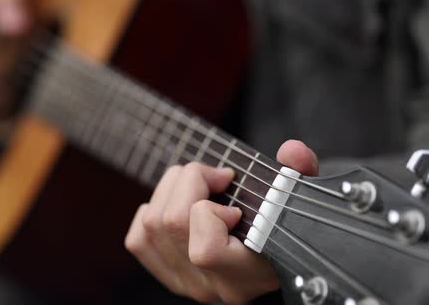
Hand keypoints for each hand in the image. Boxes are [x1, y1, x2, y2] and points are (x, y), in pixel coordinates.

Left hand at [125, 140, 318, 303]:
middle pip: (171, 222)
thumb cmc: (280, 222)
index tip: (234, 204)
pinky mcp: (167, 276)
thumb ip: (299, 173)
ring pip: (152, 223)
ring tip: (199, 185)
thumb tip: (292, 151)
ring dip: (171, 188)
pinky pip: (138, 238)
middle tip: (216, 177)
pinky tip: (177, 206)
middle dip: (190, 180)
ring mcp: (186, 283)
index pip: (205, 251)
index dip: (210, 213)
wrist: (268, 253)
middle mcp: (214, 286)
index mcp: (249, 274)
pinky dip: (150, 212)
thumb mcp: (294, 197)